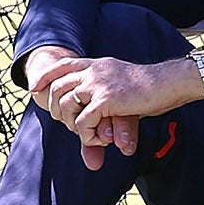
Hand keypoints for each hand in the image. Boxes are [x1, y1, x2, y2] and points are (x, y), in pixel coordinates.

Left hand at [39, 53, 203, 167]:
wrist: (168, 82)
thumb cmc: (149, 86)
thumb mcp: (120, 82)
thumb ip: (103, 91)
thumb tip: (95, 107)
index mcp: (95, 64)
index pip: (61, 65)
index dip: (45, 76)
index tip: (35, 89)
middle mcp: (93, 71)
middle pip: (57, 87)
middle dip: (56, 108)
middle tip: (67, 123)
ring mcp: (98, 84)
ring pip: (67, 104)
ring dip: (72, 123)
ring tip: (85, 133)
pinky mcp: (106, 100)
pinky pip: (84, 121)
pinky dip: (87, 134)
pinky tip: (99, 140)